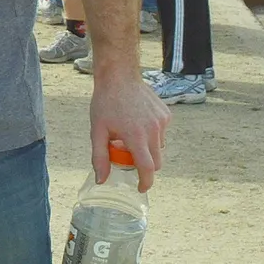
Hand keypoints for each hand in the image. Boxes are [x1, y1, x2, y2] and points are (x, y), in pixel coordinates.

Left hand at [89, 67, 168, 189]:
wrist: (119, 76)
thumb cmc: (106, 102)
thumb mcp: (97, 131)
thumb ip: (100, 157)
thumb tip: (101, 180)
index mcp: (136, 136)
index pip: (147, 169)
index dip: (145, 182)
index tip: (140, 188)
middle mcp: (153, 130)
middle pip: (156, 162)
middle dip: (145, 166)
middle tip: (128, 156)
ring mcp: (162, 121)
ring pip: (159, 147)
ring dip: (148, 148)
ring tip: (131, 134)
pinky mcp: (166, 114)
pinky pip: (162, 133)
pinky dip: (152, 134)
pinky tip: (138, 121)